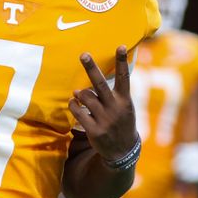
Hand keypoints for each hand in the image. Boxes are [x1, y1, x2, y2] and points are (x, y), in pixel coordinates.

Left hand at [69, 46, 137, 161]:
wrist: (123, 151)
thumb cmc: (120, 122)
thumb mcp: (123, 107)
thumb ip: (107, 95)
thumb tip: (78, 89)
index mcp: (125, 100)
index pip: (124, 77)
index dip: (122, 61)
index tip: (120, 45)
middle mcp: (115, 108)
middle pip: (100, 84)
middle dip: (91, 68)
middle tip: (83, 54)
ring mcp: (104, 119)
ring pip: (85, 97)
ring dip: (80, 93)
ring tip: (79, 95)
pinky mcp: (94, 130)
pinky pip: (78, 111)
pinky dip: (73, 104)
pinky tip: (74, 103)